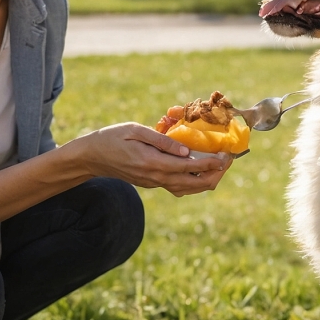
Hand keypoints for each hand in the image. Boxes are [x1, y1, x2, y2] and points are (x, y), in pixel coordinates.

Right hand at [66, 122, 231, 195]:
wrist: (91, 157)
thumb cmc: (112, 138)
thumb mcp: (135, 131)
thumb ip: (162, 140)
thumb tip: (186, 150)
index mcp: (152, 163)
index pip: (189, 166)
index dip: (210, 163)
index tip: (225, 157)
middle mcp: (155, 177)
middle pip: (192, 183)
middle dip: (214, 174)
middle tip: (228, 162)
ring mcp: (153, 183)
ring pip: (186, 189)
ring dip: (205, 181)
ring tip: (219, 168)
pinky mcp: (151, 183)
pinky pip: (177, 187)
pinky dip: (193, 182)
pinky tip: (200, 172)